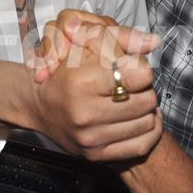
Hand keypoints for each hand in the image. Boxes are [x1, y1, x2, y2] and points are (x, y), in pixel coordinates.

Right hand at [28, 19, 162, 160]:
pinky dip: (147, 129)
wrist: (38, 105)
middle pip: (147, 98)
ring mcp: (90, 138)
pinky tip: (137, 117)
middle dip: (143, 87)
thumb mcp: (84, 43)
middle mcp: (84, 113)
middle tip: (129, 83)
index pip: (140, 74)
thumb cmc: (63, 70)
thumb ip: (120, 37)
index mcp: (79, 81)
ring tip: (130, 99)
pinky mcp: (96, 155)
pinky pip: (143, 143)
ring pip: (148, 120)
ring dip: (144, 108)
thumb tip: (154, 40)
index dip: (139, 66)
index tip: (130, 66)